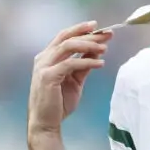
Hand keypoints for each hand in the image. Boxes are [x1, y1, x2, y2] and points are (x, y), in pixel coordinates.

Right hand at [28, 21, 113, 135]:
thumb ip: (83, 64)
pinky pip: (71, 63)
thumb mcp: (75, 80)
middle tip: (107, 33)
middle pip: (67, 37)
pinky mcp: (48, 76)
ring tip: (105, 48)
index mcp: (47, 57)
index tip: (98, 26)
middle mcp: (43, 58)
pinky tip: (100, 63)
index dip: (80, 29)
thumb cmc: (58, 103)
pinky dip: (87, 61)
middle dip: (88, 34)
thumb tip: (97, 49)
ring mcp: (44, 66)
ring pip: (68, 46)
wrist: (46, 123)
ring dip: (88, 45)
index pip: (64, 36)